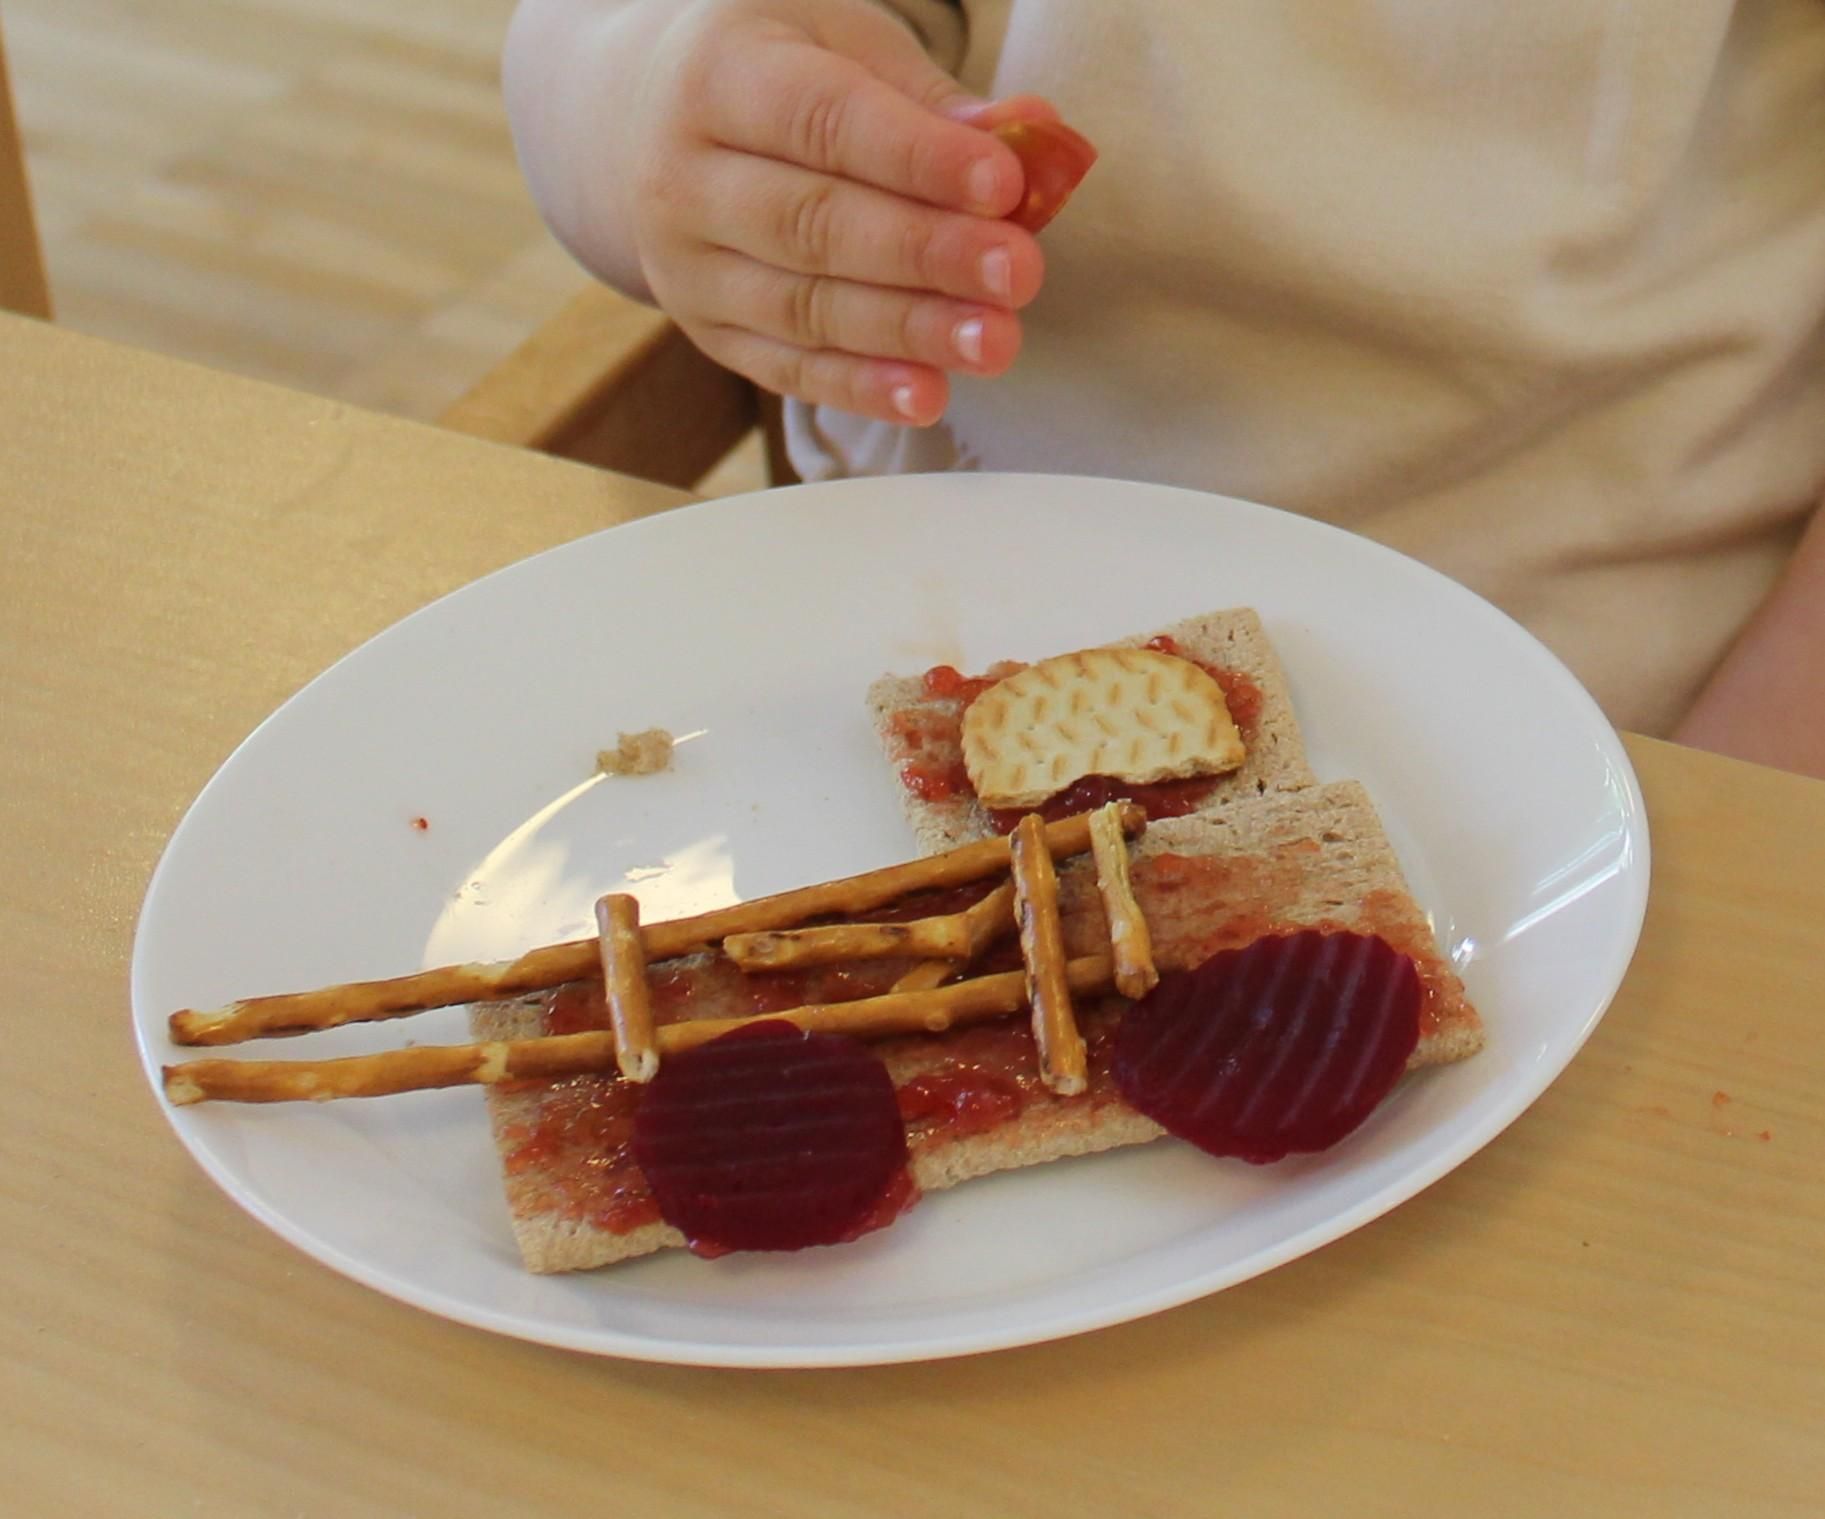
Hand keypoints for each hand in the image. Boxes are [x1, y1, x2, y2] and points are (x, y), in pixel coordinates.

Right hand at [624, 0, 1047, 424]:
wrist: (646, 129)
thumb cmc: (776, 76)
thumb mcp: (839, 43)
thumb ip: (928, 98)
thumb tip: (1027, 141)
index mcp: (719, 76)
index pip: (824, 120)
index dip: (917, 158)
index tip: (1003, 185)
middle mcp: (684, 177)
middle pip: (813, 224)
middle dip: (925, 255)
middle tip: (1017, 275)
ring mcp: (689, 269)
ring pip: (805, 309)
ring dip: (907, 333)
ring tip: (992, 342)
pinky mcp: (710, 334)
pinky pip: (788, 371)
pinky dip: (861, 389)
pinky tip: (927, 396)